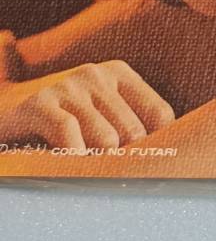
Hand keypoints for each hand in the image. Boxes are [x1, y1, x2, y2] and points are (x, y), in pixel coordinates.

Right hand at [0, 60, 174, 151]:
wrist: (3, 113)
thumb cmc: (61, 123)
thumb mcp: (100, 115)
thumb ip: (132, 127)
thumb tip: (173, 158)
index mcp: (119, 74)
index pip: (160, 115)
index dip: (153, 145)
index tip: (139, 162)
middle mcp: (96, 74)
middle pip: (134, 132)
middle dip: (121, 157)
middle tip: (103, 167)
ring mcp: (67, 86)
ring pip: (107, 138)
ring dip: (93, 160)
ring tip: (80, 162)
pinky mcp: (39, 104)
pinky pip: (70, 137)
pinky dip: (71, 157)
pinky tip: (64, 161)